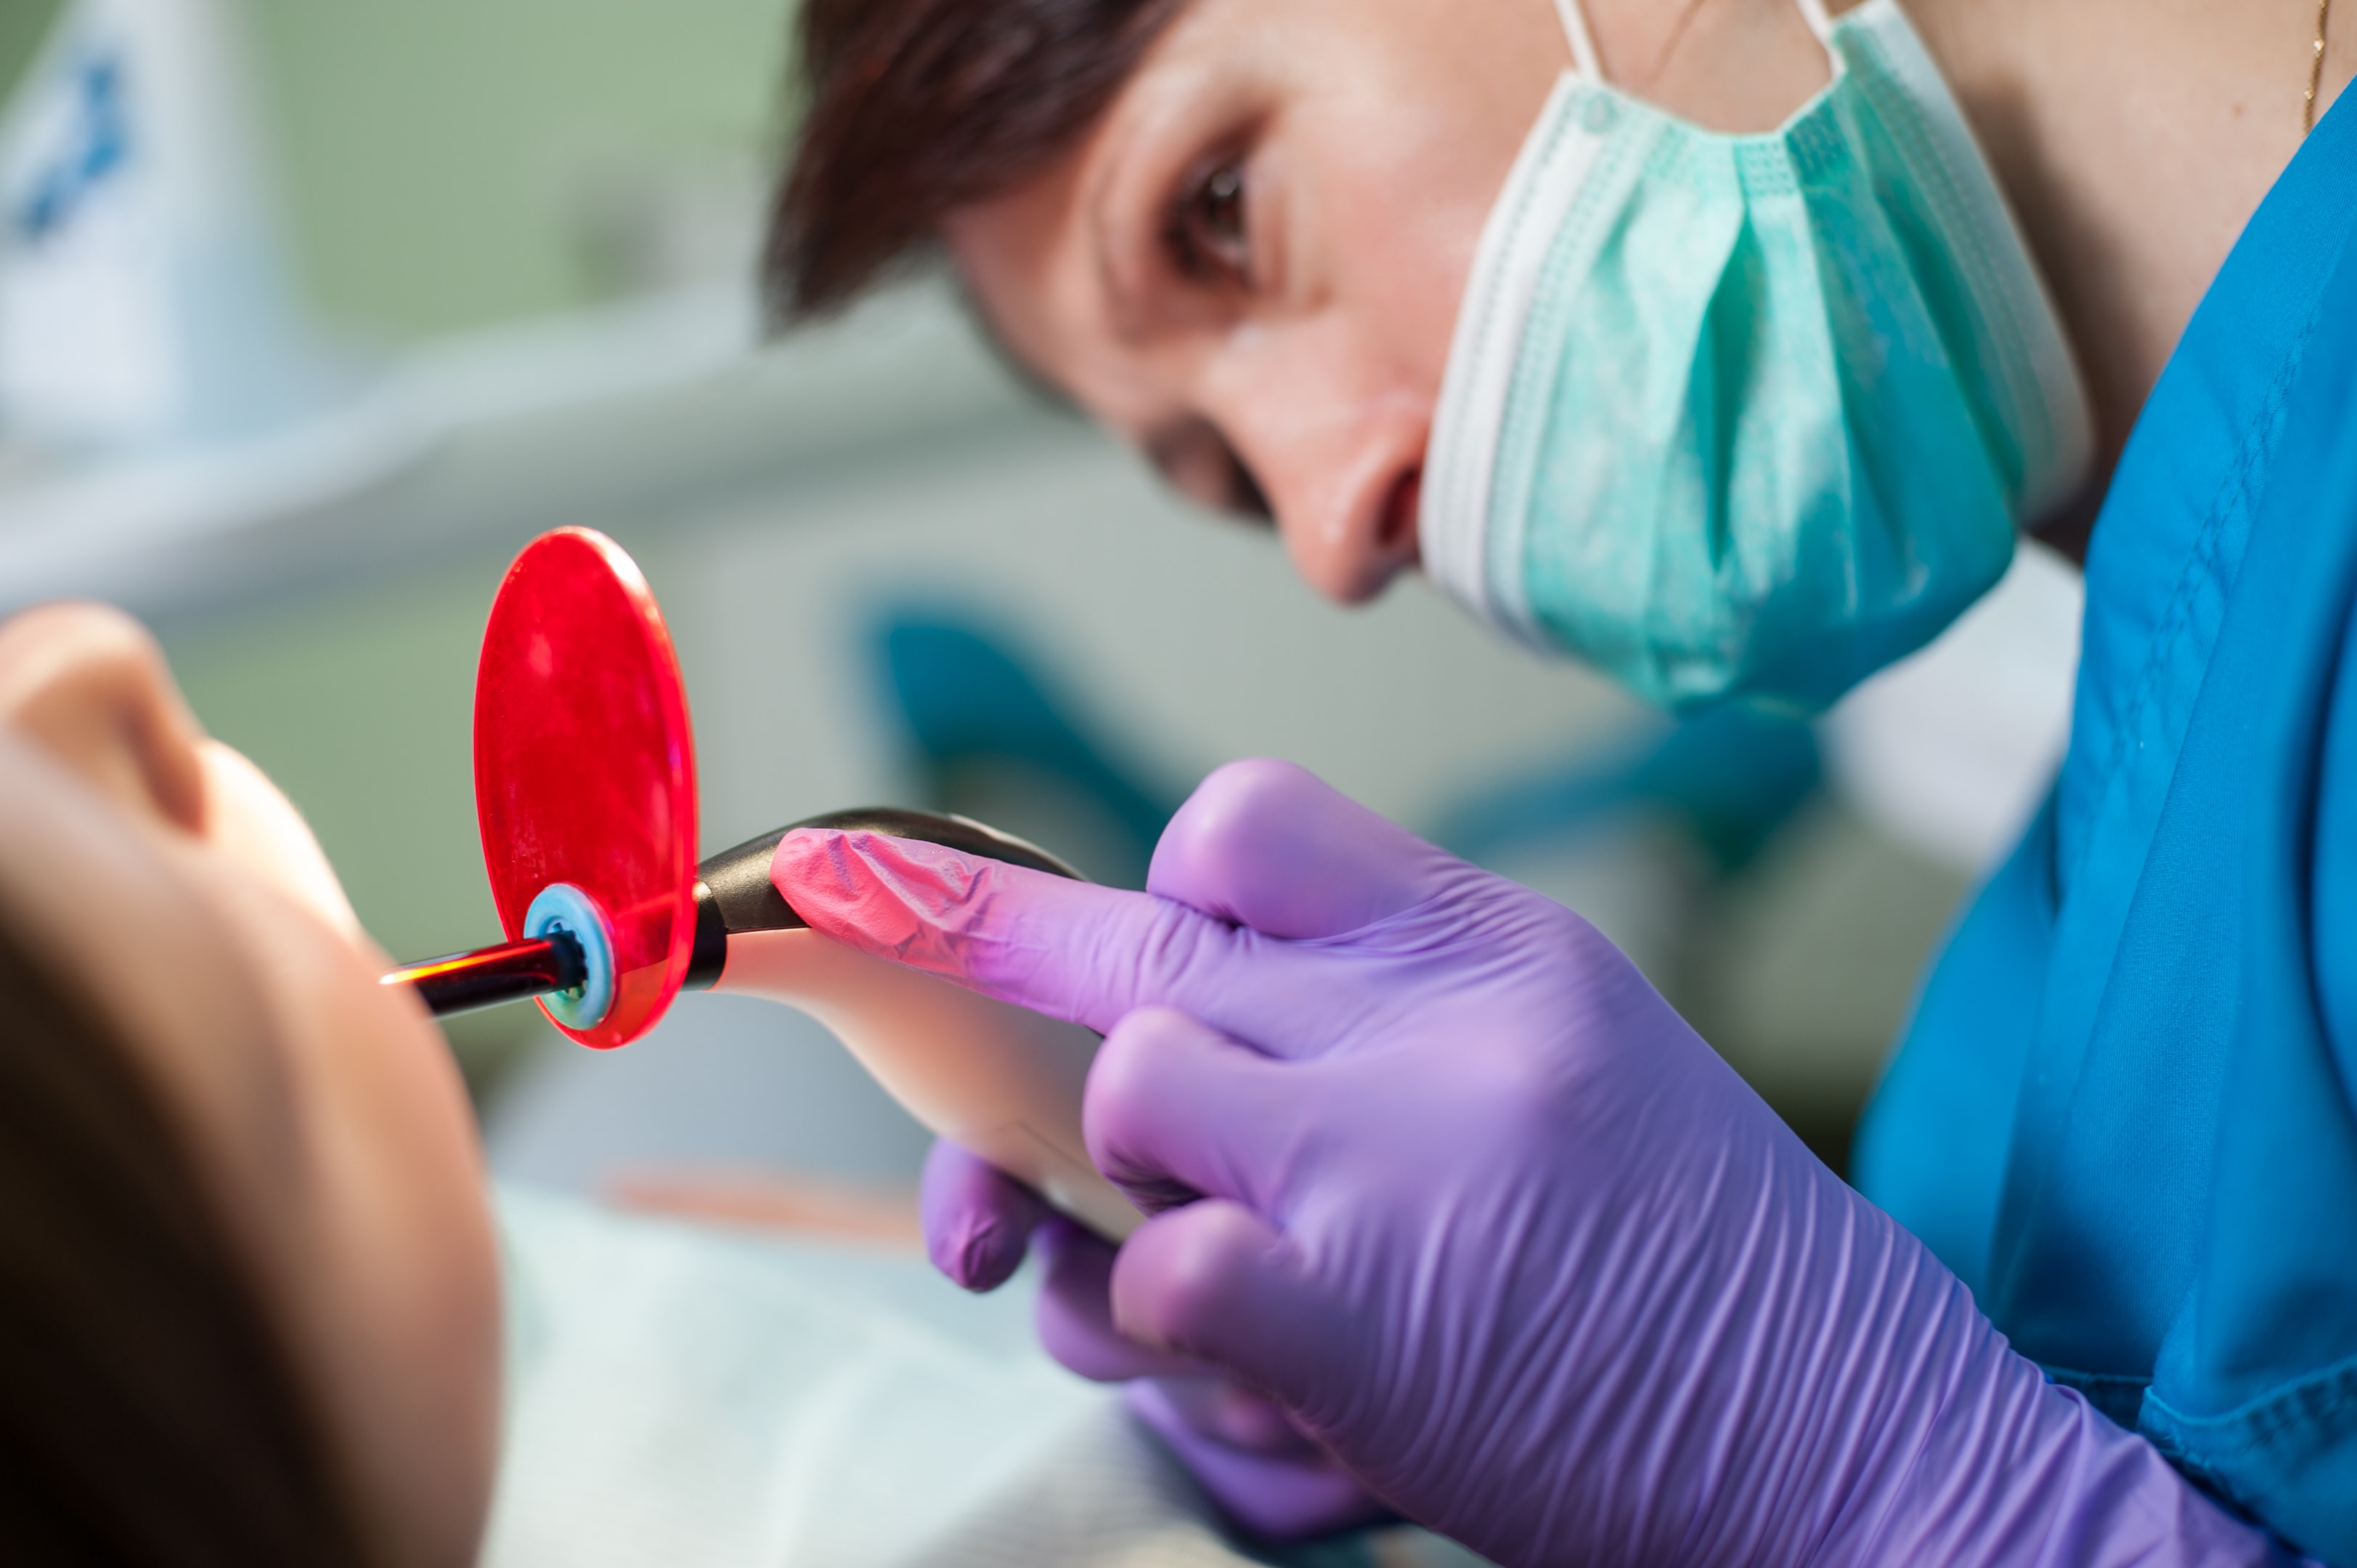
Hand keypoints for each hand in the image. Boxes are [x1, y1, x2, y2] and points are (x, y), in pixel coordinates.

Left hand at [777, 762, 2292, 1566]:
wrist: (1852, 1435)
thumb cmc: (1693, 1251)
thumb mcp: (1572, 1048)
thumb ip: (1399, 1000)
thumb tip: (1197, 979)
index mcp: (1490, 944)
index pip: (1246, 815)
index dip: (1171, 885)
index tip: (1177, 960)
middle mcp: (1435, 1026)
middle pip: (1147, 943)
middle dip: (1041, 987)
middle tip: (1023, 1029)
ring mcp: (1389, 1165)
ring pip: (1127, 1090)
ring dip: (1120, 1182)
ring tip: (1188, 1246)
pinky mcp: (1354, 1324)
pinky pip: (1147, 1269)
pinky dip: (1148, 1316)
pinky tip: (1231, 1345)